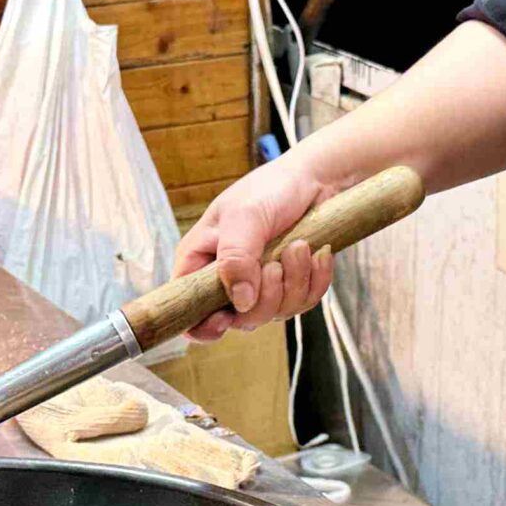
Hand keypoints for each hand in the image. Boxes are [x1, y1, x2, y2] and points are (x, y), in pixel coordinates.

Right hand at [176, 154, 340, 341]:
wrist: (314, 179)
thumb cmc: (270, 189)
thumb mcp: (245, 216)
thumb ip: (235, 257)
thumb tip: (240, 302)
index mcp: (200, 263)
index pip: (189, 312)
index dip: (202, 327)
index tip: (225, 319)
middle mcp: (228, 279)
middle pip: (241, 319)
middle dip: (267, 295)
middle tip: (276, 262)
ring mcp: (260, 285)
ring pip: (276, 312)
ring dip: (295, 280)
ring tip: (300, 247)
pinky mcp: (290, 284)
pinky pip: (304, 302)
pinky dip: (315, 280)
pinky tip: (316, 253)